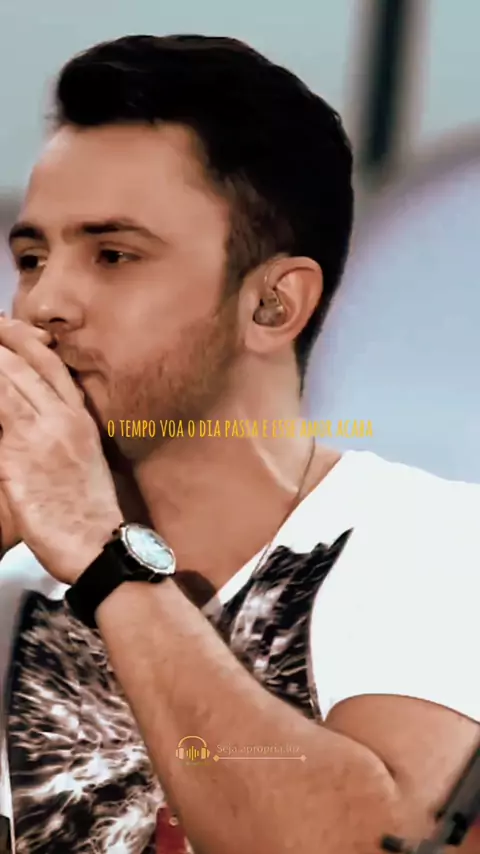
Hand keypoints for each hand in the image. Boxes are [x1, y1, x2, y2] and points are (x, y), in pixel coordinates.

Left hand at [0, 318, 122, 583]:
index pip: (51, 365)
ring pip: (5, 379)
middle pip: (24, 363)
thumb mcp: (85, 463)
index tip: (5, 327)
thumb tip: (38, 421)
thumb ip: (63, 435)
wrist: (98, 545)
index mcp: (80, 419)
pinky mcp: (17, 455)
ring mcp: (40, 434)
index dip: (24, 340)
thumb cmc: (90, 514)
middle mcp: (63, 418)